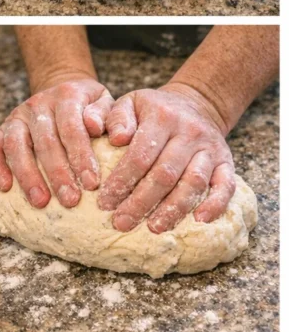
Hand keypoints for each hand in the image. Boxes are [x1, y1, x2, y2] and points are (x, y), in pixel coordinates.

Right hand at [0, 78, 113, 208]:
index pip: (72, 127)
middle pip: (45, 141)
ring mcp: (17, 117)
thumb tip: (110, 134)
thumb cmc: (89, 106)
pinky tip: (5, 188)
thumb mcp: (107, 103)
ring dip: (27, 175)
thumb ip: (110, 117)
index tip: (92, 184)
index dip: (81, 156)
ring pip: (16, 145)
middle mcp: (38, 104)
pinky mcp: (2, 129)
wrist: (63, 89)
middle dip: (58, 173)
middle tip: (70, 201)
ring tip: (40, 202)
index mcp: (66, 96)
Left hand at [97, 84, 235, 232]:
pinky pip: (225, 185)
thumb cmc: (153, 110)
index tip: (105, 202)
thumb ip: (115, 117)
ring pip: (193, 182)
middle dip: (141, 202)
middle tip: (122, 222)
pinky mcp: (225, 161)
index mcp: (162, 116)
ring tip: (154, 228)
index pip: (140, 155)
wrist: (196, 104)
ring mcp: (210, 148)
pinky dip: (215, 204)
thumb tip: (116, 139)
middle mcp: (189, 132)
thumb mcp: (130, 103)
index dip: (122, 181)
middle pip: (165, 173)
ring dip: (173, 209)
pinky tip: (200, 221)